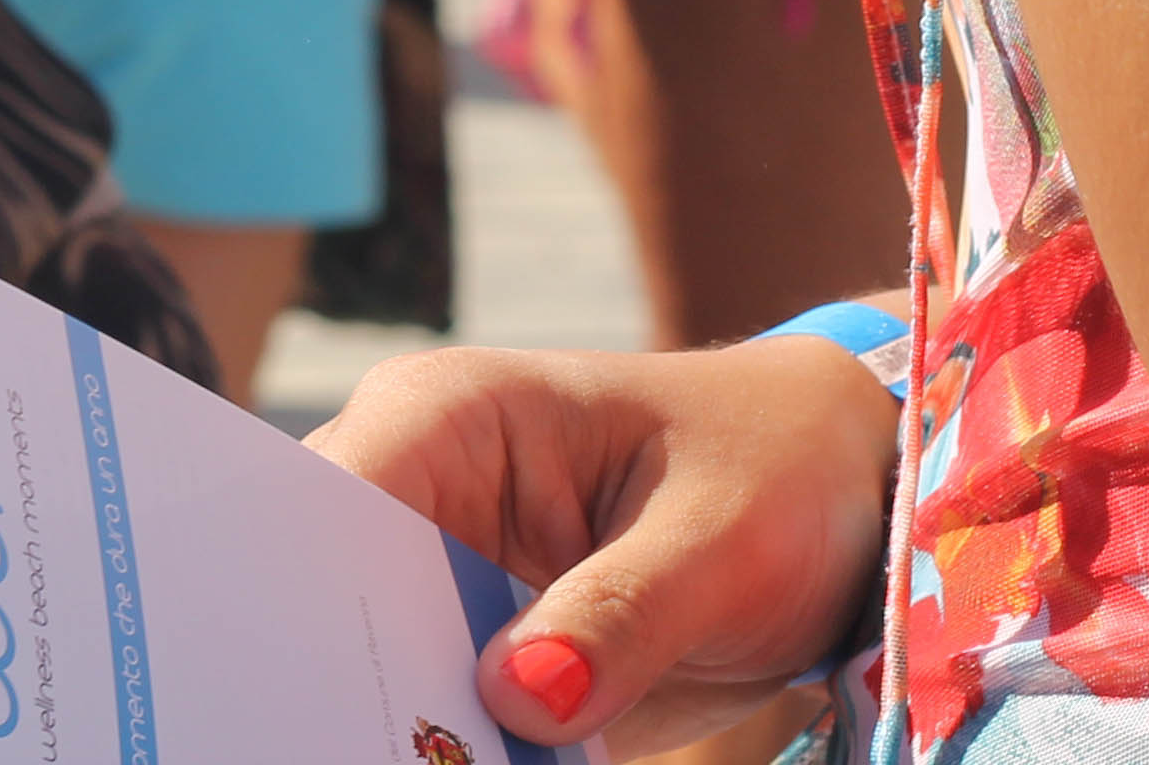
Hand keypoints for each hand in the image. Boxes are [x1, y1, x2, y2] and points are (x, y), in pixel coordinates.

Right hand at [313, 336, 898, 752]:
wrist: (837, 503)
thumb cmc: (779, 472)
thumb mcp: (722, 539)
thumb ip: (622, 614)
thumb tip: (517, 700)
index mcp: (446, 417)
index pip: (329, 501)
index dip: (310, 594)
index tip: (340, 687)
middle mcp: (421, 494)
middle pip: (329, 600)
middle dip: (348, 684)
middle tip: (399, 740)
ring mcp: (446, 582)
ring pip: (374, 675)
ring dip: (403, 729)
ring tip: (446, 756)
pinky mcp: (484, 656)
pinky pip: (441, 721)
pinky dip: (455, 753)